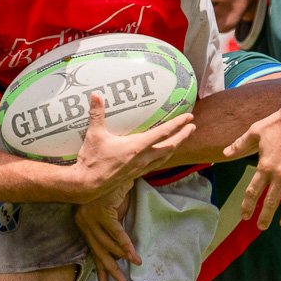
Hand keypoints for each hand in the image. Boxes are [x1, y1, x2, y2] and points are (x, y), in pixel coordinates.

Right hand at [69, 94, 194, 199]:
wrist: (88, 185)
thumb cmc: (92, 160)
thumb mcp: (94, 135)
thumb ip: (97, 114)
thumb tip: (95, 95)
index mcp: (136, 147)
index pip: (163, 133)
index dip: (178, 124)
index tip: (189, 117)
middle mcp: (142, 158)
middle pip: (170, 146)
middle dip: (183, 136)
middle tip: (192, 127)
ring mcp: (140, 167)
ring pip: (165, 157)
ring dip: (175, 147)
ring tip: (182, 139)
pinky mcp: (136, 174)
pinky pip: (155, 164)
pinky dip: (163, 156)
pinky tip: (162, 154)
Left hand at [74, 182, 136, 280]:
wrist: (116, 168)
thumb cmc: (114, 188)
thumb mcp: (113, 211)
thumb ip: (112, 227)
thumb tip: (118, 247)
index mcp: (83, 223)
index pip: (92, 249)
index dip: (100, 267)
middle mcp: (83, 221)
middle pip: (98, 250)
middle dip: (109, 269)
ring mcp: (91, 216)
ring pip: (107, 244)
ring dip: (122, 257)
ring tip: (134, 267)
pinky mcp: (102, 211)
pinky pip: (115, 232)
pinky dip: (125, 245)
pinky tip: (133, 255)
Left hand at [226, 105, 280, 227]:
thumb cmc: (278, 122)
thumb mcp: (254, 131)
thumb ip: (240, 145)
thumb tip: (225, 153)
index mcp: (265, 166)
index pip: (253, 191)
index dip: (248, 206)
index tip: (245, 216)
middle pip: (271, 201)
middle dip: (265, 216)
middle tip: (262, 227)